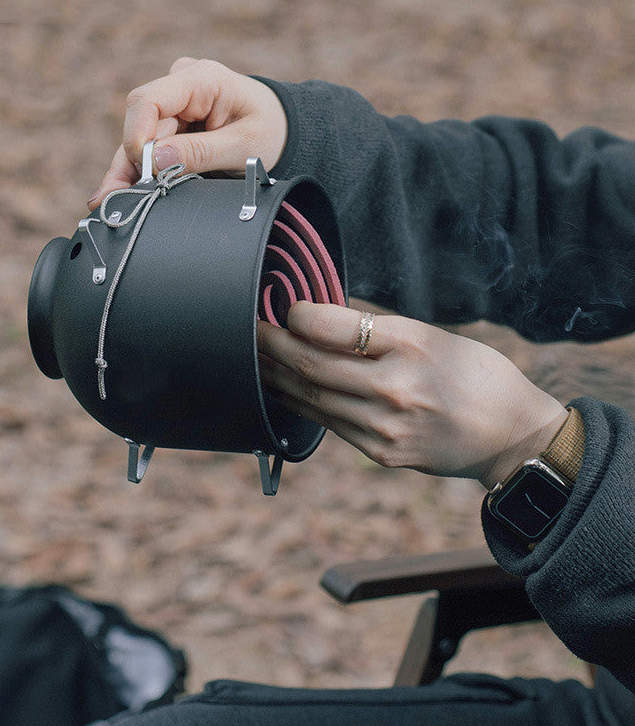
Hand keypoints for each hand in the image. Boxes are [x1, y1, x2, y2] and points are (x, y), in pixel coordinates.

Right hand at [89, 58, 287, 207]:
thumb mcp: (244, 146)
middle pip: (139, 125)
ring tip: (108, 203)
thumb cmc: (269, 131)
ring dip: (126, 172)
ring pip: (138, 139)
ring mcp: (172, 105)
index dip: (137, 135)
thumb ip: (201, 152)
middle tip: (115, 200)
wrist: (281, 129)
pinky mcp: (170, 124)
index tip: (143, 170)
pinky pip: (147, 149)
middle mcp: (180, 86)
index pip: (149, 100)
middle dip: (130, 164)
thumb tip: (155, 159)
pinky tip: (117, 194)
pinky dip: (137, 172)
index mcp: (201, 79)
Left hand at [257, 302, 567, 488]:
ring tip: (253, 358)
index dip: (299, 317)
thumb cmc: (476, 374)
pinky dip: (300, 403)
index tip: (283, 308)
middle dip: (272, 347)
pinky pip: (328, 423)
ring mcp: (386, 428)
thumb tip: (320, 317)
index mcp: (412, 346)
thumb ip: (376, 330)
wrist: (512, 437)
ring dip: (275, 377)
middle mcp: (396, 388)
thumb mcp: (434, 335)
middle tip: (247, 330)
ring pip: (312, 398)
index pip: (336, 328)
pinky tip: (284, 389)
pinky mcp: (381, 453)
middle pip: (313, 366)